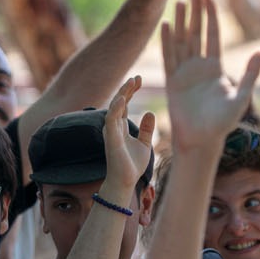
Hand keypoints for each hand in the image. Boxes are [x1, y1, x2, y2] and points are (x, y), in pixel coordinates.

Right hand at [101, 76, 155, 197]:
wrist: (125, 181)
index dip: (130, 91)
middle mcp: (114, 126)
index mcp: (120, 127)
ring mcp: (111, 131)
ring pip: (114, 107)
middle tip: (138, 77)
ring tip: (131, 82)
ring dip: (122, 94)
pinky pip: (110, 120)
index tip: (139, 79)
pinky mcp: (111, 138)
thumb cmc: (132, 165)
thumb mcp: (144, 143)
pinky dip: (115, 108)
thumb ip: (146, 129)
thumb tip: (149, 112)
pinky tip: (122, 99)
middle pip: (119, 102)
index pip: (124, 104)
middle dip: (127, 88)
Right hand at [159, 0, 259, 150]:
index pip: (213, 35)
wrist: (201, 140)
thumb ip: (249, 75)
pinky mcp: (171, 81)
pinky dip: (167, 41)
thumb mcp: (240, 98)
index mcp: (216, 68)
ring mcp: (184, 73)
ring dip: (180, 22)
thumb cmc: (223, 123)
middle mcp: (199, 67)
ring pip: (182, 41)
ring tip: (179, 2)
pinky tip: (166, 26)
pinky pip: (169, 57)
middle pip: (196, 33)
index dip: (211, 16)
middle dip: (196, 12)